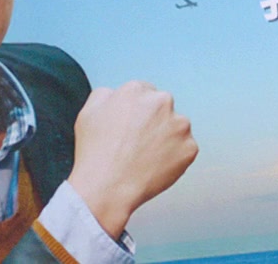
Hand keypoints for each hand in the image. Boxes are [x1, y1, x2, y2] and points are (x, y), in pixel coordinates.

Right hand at [66, 81, 197, 238]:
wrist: (108, 187)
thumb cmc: (96, 152)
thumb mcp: (88, 111)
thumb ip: (106, 94)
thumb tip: (117, 94)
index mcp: (136, 90)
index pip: (144, 93)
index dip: (136, 112)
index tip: (131, 127)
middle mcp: (161, 102)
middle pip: (162, 107)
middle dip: (153, 121)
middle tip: (137, 143)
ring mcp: (179, 125)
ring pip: (176, 127)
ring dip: (166, 137)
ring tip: (145, 156)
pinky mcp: (190, 148)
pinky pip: (184, 150)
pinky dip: (174, 157)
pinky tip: (155, 165)